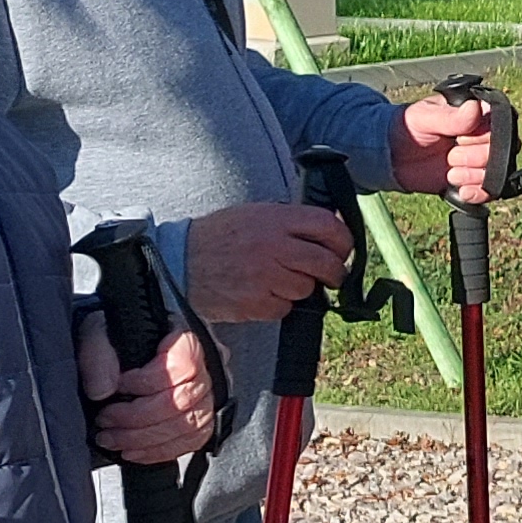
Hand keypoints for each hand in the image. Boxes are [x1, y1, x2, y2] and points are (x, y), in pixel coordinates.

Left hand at [79, 316, 223, 464]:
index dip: (147, 382)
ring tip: (112, 439)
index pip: (183, 365)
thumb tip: (101, 392)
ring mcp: (208, 394)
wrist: (126, 343)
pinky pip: (192, 440)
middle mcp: (206, 367)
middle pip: (184, 401)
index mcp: (186, 339)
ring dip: (145, 439)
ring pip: (188, 425)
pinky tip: (134, 450)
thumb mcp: (100, 329)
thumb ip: (98, 354)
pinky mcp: (203, 417)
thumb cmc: (118, 335)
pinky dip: (160, 451)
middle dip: (138, 418)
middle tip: (105, 421)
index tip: (118, 386)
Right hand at [183, 200, 352, 324]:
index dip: (343, 241)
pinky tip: (260, 293)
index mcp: (276, 219)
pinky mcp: (256, 302)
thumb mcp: (254, 214)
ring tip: (277, 280)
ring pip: (307, 288)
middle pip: (327, 263)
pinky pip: (285, 308)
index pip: (330, 227)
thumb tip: (328, 230)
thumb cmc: (217, 238)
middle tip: (328, 275)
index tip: (342, 250)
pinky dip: (278, 304)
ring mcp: (266, 276)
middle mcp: (275, 246)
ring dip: (300, 288)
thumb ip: (290, 221)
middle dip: (334, 272)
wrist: (177, 262)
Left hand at [393, 93, 493, 196]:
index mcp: (480, 114)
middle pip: (500, 153)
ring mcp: (482, 159)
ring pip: (497, 173)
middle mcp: (486, 136)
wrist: (393, 155)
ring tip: (450, 172)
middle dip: (474, 158)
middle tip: (451, 155)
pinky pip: (490, 191)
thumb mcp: (426, 118)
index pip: (502, 126)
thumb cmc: (409, 127)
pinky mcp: (475, 179)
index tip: (460, 138)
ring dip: (473, 176)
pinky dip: (478, 193)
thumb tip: (475, 108)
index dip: (483, 136)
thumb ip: (451, 117)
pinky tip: (461, 190)